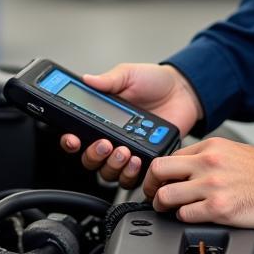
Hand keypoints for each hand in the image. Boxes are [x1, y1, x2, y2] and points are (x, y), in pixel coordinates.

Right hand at [59, 63, 203, 189]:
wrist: (182, 91)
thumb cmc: (153, 81)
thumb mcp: (128, 75)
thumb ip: (108, 80)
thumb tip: (87, 79)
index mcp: (100, 118)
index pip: (77, 136)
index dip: (71, 142)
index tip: (74, 139)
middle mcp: (111, 138)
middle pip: (90, 160)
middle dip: (94, 155)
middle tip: (105, 144)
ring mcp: (128, 151)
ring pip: (109, 173)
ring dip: (113, 166)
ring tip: (124, 152)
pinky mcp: (146, 161)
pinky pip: (132, 178)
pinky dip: (132, 174)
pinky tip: (138, 160)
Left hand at [142, 137, 253, 231]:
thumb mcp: (235, 152)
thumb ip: (210, 157)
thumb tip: (189, 169)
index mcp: (211, 147)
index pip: (170, 156)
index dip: (160, 171)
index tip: (158, 180)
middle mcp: (207, 163)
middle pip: (159, 170)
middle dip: (149, 185)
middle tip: (151, 194)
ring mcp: (211, 186)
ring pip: (167, 195)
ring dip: (162, 205)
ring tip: (166, 209)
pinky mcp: (219, 209)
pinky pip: (185, 215)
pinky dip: (183, 219)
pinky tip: (189, 218)